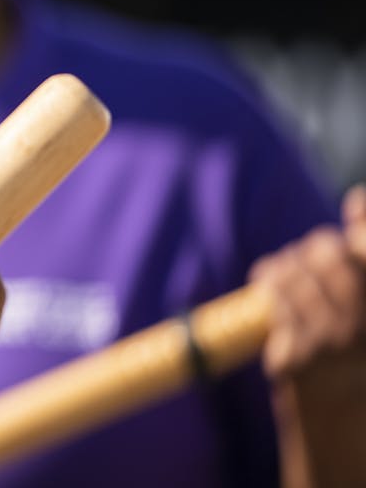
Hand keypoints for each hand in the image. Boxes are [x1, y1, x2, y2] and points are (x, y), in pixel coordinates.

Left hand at [249, 185, 365, 487]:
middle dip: (315, 248)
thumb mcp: (363, 312)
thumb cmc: (356, 356)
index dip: (363, 228)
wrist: (339, 422)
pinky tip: (269, 284)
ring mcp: (328, 344)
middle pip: (328, 254)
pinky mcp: (293, 356)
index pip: (364, 254)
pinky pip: (272, 298)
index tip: (351, 214)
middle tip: (309, 254)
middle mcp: (362, 330)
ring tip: (285, 270)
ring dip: (286, 264)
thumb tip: (354, 202)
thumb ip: (364, 258)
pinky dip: (268, 282)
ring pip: (294, 273)